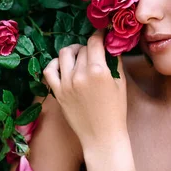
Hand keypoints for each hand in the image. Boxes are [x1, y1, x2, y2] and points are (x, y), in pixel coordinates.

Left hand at [42, 29, 127, 151]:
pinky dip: (55, 64)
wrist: (102, 137)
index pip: (95, 42)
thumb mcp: (120, 83)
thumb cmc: (116, 111)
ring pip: (64, 54)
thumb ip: (114, 61)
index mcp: (99, 71)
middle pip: (82, 48)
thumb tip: (110, 44)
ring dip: (73, 51)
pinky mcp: (57, 93)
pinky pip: (50, 70)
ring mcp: (66, 84)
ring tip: (79, 56)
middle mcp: (80, 75)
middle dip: (89, 47)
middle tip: (94, 52)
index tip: (101, 34)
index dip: (99, 35)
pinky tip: (63, 66)